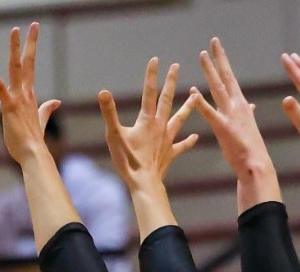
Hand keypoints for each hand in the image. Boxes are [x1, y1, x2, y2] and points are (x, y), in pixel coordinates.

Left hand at [0, 24, 61, 167]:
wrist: (33, 155)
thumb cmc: (33, 141)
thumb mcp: (40, 121)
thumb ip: (47, 110)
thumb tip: (56, 101)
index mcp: (30, 95)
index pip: (30, 66)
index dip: (31, 48)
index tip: (33, 32)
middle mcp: (25, 93)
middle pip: (27, 62)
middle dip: (30, 42)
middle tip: (33, 24)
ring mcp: (17, 99)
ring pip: (16, 69)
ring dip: (16, 49)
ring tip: (15, 31)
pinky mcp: (9, 107)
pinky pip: (1, 89)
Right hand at [99, 59, 197, 190]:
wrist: (145, 183)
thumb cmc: (128, 160)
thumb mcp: (114, 135)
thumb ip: (109, 112)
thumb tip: (103, 92)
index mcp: (147, 119)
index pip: (149, 92)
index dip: (152, 75)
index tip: (156, 59)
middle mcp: (160, 126)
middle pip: (167, 99)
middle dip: (171, 82)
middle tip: (176, 67)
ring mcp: (167, 140)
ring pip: (179, 119)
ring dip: (187, 107)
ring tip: (195, 96)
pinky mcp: (170, 154)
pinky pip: (181, 146)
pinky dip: (188, 141)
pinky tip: (195, 137)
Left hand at [187, 38, 272, 177]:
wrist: (256, 165)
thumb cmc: (250, 149)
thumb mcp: (249, 126)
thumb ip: (248, 114)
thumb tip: (251, 105)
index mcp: (241, 104)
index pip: (230, 78)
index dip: (223, 62)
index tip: (217, 48)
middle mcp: (237, 105)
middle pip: (225, 77)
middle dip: (218, 59)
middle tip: (212, 43)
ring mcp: (230, 115)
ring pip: (218, 88)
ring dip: (210, 71)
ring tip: (202, 56)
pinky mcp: (223, 128)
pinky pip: (210, 113)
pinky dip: (201, 103)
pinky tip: (193, 93)